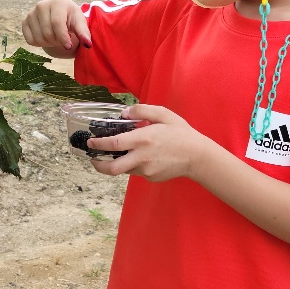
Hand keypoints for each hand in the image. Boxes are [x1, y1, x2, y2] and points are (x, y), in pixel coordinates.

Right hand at [20, 0, 90, 57]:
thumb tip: (87, 44)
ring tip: (55, 38)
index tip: (69, 46)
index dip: (63, 38)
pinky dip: (39, 44)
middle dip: (57, 41)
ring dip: (49, 44)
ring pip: (38, 38)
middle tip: (63, 40)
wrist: (59, 15)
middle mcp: (41, 5)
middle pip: (47, 33)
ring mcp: (31, 13)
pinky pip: (30, 40)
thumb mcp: (80, 23)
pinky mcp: (24, 21)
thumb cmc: (71, 19)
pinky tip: (46, 38)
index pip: (57, 23)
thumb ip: (83, 33)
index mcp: (57, 2)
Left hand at [86, 104, 217, 182]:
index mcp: (143, 140)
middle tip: (93, 159)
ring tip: (118, 154)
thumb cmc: (181, 133)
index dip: (99, 144)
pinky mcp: (151, 178)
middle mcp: (142, 158)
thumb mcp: (164, 114)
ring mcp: (147, 170)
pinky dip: (134, 165)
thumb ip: (142, 110)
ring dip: (118, 163)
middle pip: (113, 169)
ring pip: (125, 170)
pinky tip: (143, 157)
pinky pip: (137, 172)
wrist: (198, 156)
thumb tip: (124, 113)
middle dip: (99, 166)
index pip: (114, 144)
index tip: (91, 143)